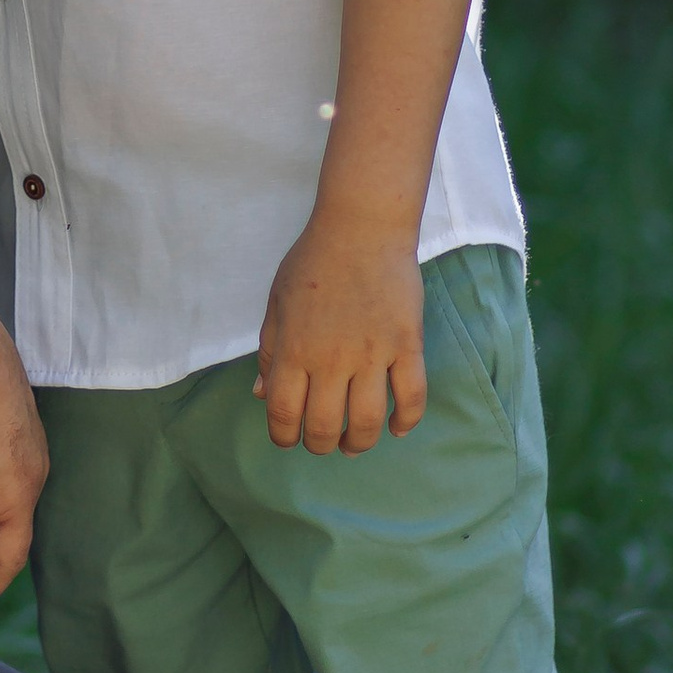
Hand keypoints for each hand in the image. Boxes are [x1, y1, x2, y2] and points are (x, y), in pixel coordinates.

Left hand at [256, 217, 426, 452]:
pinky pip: (412, 396)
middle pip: (323, 425)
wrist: (362, 227)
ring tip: (353, 443)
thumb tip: (260, 395)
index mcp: (293, 348)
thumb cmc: (313, 262)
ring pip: (367, 421)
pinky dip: (405, 421)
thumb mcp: (277, 303)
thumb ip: (268, 350)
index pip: (282, 411)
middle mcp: (330, 357)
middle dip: (319, 444)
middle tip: (323, 442)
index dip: (283, 436)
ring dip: (358, 443)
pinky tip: (395, 428)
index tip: (288, 439)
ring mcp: (372, 353)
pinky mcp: (407, 344)